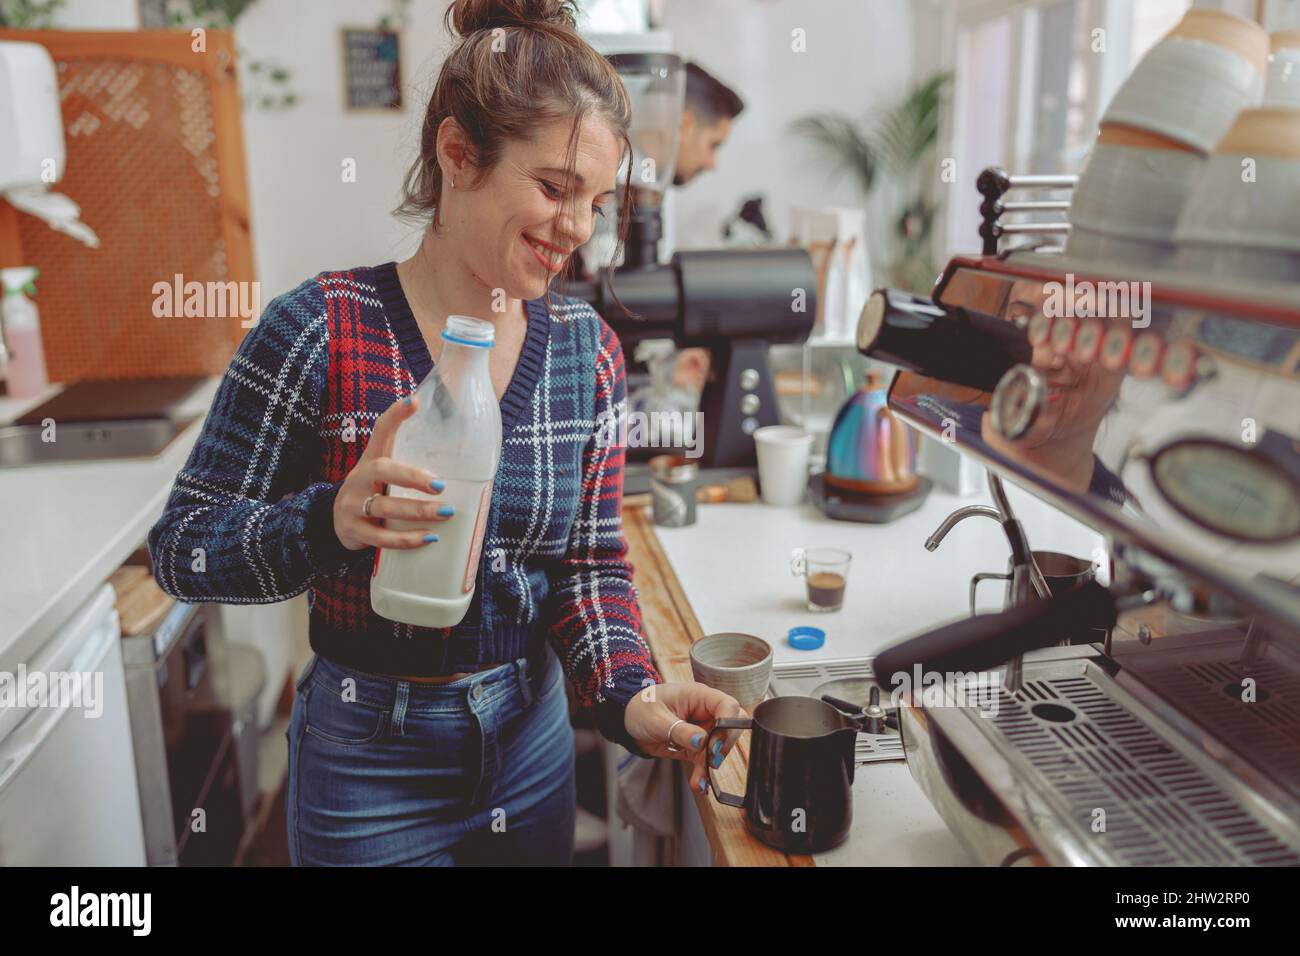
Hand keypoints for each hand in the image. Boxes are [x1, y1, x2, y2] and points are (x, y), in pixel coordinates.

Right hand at [332, 395, 454, 550]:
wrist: (339, 522)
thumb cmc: (375, 492)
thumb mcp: (387, 474)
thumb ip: (412, 464)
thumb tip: (464, 454)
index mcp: (371, 459)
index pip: (381, 431)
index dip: (395, 415)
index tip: (413, 401)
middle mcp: (358, 477)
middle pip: (382, 469)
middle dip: (412, 477)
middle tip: (441, 484)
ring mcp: (351, 504)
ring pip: (384, 507)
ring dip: (417, 511)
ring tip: (446, 513)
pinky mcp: (351, 530)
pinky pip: (380, 538)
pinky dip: (405, 540)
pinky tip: (428, 538)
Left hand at [623, 682, 745, 794]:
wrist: (628, 722)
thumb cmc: (641, 709)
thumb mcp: (657, 719)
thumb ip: (680, 730)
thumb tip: (702, 741)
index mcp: (699, 696)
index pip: (727, 706)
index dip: (727, 724)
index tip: (715, 744)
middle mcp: (705, 712)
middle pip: (731, 727)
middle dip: (724, 746)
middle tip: (711, 760)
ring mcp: (703, 729)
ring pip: (719, 748)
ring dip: (711, 764)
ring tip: (700, 779)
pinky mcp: (696, 746)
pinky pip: (706, 760)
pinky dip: (703, 772)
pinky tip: (699, 783)